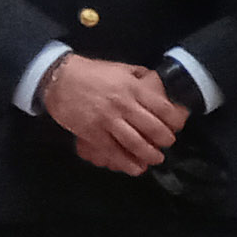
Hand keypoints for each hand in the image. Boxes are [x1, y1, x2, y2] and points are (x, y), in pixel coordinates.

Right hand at [43, 55, 186, 175]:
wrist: (58, 79)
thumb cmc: (92, 73)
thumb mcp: (122, 69)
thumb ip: (142, 79)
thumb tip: (160, 89)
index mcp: (134, 88)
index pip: (163, 109)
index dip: (175, 122)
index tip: (177, 128)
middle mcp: (124, 105)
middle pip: (153, 128)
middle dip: (165, 140)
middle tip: (168, 145)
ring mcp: (107, 120)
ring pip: (135, 143)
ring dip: (149, 155)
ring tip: (156, 159)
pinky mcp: (92, 133)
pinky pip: (113, 151)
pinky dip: (126, 162)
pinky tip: (135, 168)